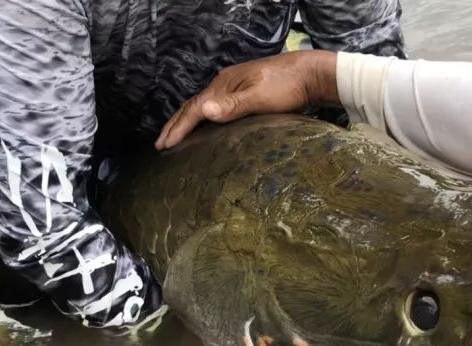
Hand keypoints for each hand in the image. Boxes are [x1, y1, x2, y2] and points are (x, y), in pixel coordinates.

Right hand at [155, 50, 338, 149]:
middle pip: (193, 105)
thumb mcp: (261, 97)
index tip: (164, 145)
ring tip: (175, 136)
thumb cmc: (288, 87)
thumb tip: (204, 110)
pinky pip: (215, 106)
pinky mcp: (244, 92)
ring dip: (187, 120)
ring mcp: (235, 87)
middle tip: (160, 143)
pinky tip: (205, 126)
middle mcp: (225, 83)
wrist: (311, 74)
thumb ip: (233, 105)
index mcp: (225, 85)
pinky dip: (202, 117)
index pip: (195, 109)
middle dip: (175, 124)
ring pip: (203, 105)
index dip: (178, 127)